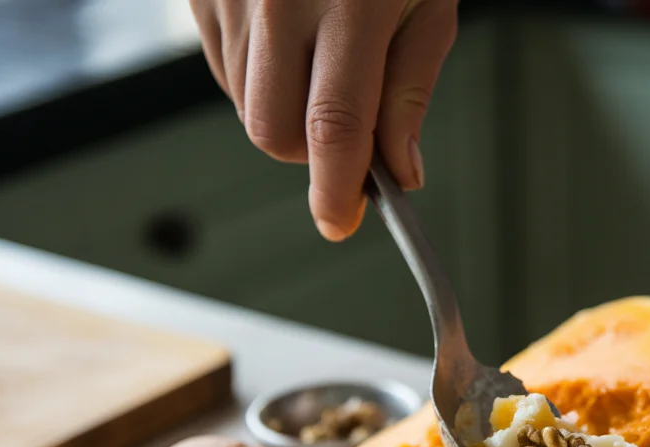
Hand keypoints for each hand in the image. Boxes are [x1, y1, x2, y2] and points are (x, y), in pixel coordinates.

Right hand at [189, 0, 457, 240]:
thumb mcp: (427, 3)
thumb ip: (410, 91)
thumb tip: (399, 170)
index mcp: (351, 3)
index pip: (334, 125)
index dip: (335, 189)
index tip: (341, 222)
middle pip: (272, 132)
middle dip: (309, 154)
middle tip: (347, 131)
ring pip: (245, 104)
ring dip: (287, 110)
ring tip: (322, 55)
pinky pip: (223, 66)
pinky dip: (259, 76)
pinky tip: (288, 38)